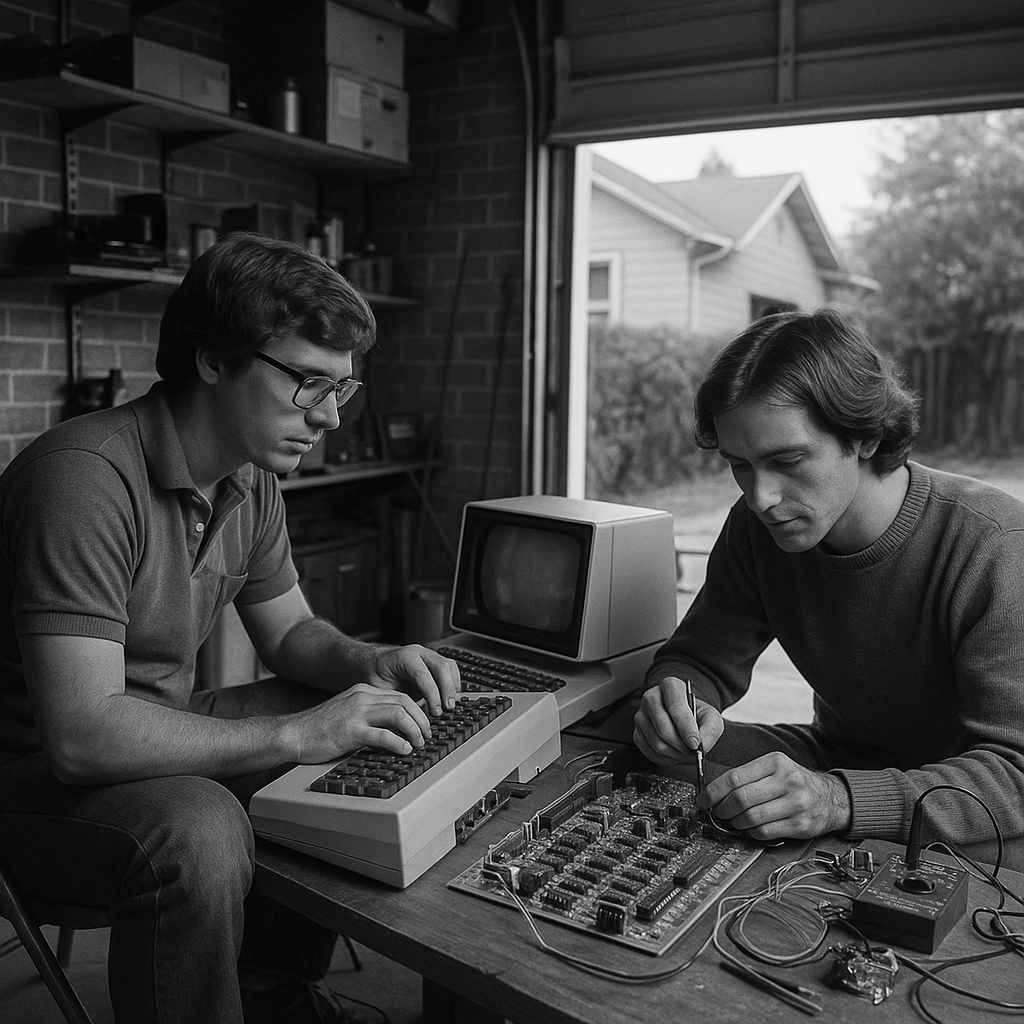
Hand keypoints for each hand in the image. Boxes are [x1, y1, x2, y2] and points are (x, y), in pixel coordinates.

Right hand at [293, 683, 435, 761]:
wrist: (294, 734)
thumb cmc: (319, 728)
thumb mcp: (348, 712)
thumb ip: (369, 714)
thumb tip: (395, 727)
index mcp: (363, 691)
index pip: (400, 695)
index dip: (417, 710)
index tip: (423, 725)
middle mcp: (362, 697)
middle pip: (405, 702)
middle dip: (422, 720)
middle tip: (426, 736)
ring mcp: (356, 713)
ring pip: (399, 714)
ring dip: (414, 730)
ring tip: (418, 744)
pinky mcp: (351, 731)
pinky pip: (383, 735)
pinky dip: (398, 743)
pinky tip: (403, 750)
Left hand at [361, 644, 460, 716]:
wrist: (373, 665)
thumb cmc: (375, 678)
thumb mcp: (379, 691)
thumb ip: (394, 703)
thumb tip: (406, 724)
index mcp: (403, 658)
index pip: (423, 674)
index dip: (432, 694)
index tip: (436, 711)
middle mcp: (418, 653)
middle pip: (441, 666)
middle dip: (447, 689)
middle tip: (448, 709)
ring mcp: (428, 656)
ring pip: (449, 666)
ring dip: (453, 687)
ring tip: (450, 705)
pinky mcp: (434, 663)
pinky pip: (451, 669)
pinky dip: (453, 683)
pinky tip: (450, 698)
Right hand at [633, 676, 723, 765]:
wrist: (683, 718)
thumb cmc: (696, 715)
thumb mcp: (711, 717)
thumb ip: (710, 730)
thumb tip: (702, 746)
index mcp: (670, 686)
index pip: (675, 706)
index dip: (686, 728)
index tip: (695, 743)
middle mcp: (651, 697)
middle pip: (663, 728)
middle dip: (681, 745)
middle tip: (693, 752)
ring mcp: (641, 715)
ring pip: (656, 743)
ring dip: (675, 754)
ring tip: (686, 752)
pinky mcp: (637, 732)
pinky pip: (650, 752)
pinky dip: (666, 759)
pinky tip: (675, 754)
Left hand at [697, 752, 851, 840]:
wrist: (831, 799)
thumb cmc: (794, 782)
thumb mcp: (774, 768)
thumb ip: (747, 776)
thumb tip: (712, 790)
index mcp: (776, 762)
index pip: (735, 777)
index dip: (713, 792)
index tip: (702, 800)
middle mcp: (787, 781)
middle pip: (740, 799)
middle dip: (721, 809)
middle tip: (715, 813)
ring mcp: (796, 804)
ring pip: (751, 818)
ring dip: (734, 823)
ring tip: (732, 821)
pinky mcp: (800, 825)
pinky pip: (764, 832)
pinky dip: (750, 832)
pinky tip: (749, 828)